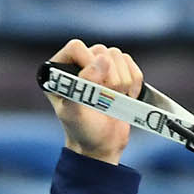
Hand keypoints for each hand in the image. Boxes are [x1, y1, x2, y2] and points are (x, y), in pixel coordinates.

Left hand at [44, 39, 142, 166]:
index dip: (88, 63)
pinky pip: (131, 64)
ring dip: (121, 83)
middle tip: (102, 101)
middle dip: (107, 79)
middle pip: (101, 51)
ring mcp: (100, 66)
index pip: (76, 47)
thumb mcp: (74, 113)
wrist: (102, 146)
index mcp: (60, 71)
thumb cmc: (82, 131)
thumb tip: (102, 60)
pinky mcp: (119, 72)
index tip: (93, 86)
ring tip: (112, 102)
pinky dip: (133, 83)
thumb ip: (82, 86)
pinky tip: (126, 98)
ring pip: (118, 56)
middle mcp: (80, 64)